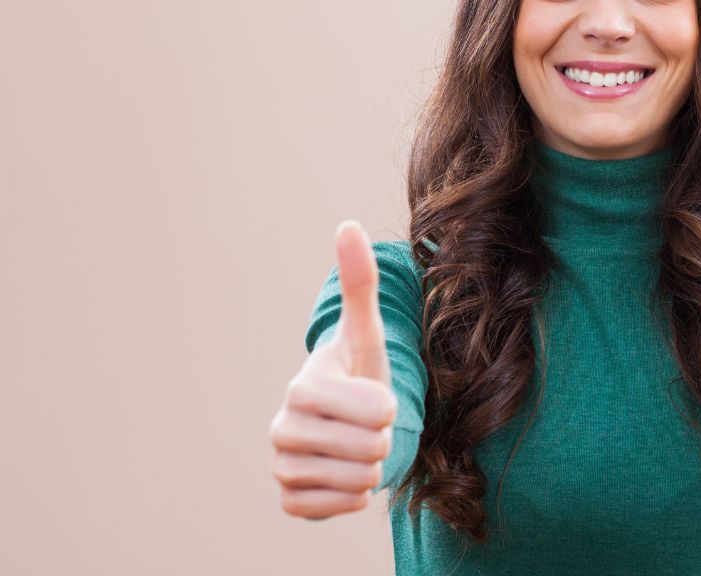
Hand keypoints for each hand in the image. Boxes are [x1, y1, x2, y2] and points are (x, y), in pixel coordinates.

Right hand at [269, 220, 397, 518]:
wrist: (345, 425)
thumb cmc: (360, 374)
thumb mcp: (367, 333)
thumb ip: (359, 284)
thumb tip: (348, 224)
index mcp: (302, 386)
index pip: (375, 410)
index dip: (388, 405)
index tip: (373, 395)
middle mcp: (281, 428)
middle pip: (370, 448)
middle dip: (382, 437)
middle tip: (366, 425)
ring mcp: (281, 467)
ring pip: (359, 481)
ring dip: (371, 467)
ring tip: (356, 446)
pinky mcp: (288, 502)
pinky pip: (339, 508)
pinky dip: (353, 496)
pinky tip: (343, 474)